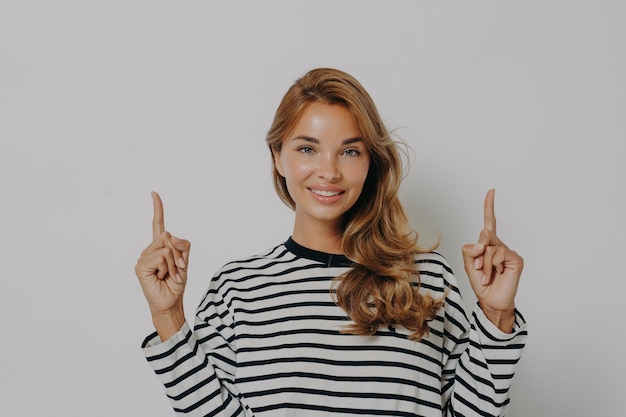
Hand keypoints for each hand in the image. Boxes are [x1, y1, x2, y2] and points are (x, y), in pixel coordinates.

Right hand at [135, 192, 189, 338]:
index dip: (157, 209)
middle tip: (177, 269)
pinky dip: (166, 268)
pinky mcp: (141, 266)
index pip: (158, 224)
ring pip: (166, 248)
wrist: (171, 301)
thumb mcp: (185, 261)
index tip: (154, 193)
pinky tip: (161, 277)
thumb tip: (171, 236)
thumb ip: (182, 245)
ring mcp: (143, 257)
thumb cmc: (176, 282)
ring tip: (169, 275)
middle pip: (168, 236)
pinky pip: (161, 257)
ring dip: (174, 264)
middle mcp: (150, 249)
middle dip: (179, 254)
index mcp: (160, 246)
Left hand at [462, 189, 522, 331]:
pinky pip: (497, 254)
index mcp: (488, 245)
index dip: (489, 207)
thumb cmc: (481, 284)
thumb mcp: (468, 265)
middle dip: (477, 253)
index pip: (490, 223)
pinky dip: (490, 266)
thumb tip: (482, 242)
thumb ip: (470, 251)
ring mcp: (509, 252)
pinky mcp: (516, 259)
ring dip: (482, 264)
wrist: (491, 301)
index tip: (491, 191)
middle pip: (485, 235)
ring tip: (485, 276)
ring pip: (489, 247)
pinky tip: (494, 275)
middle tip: (477, 268)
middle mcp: (499, 245)